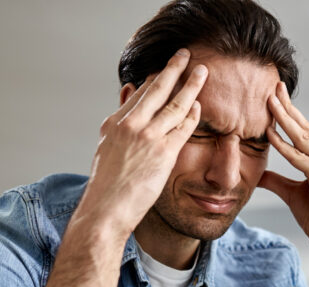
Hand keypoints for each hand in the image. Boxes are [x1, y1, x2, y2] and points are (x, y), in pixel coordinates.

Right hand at [74, 48, 206, 237]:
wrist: (105, 209)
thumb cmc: (107, 185)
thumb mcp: (107, 147)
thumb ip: (120, 119)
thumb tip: (130, 91)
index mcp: (115, 123)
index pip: (140, 93)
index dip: (156, 79)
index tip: (167, 68)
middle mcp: (130, 125)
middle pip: (157, 89)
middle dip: (173, 69)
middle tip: (186, 54)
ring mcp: (147, 137)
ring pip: (174, 104)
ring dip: (190, 85)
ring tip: (202, 71)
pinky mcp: (163, 153)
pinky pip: (183, 127)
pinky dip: (193, 114)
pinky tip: (200, 105)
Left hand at [259, 82, 308, 260]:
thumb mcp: (293, 194)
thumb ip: (277, 180)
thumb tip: (258, 172)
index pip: (308, 132)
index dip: (292, 114)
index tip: (277, 96)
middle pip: (307, 129)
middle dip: (288, 108)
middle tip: (273, 87)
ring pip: (304, 139)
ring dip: (284, 119)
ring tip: (268, 101)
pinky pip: (300, 159)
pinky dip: (284, 146)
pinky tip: (269, 134)